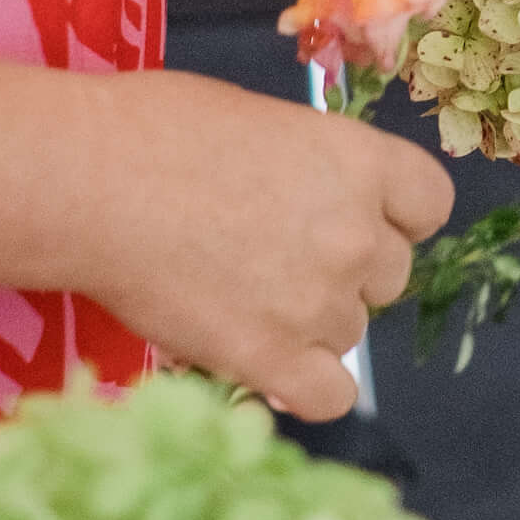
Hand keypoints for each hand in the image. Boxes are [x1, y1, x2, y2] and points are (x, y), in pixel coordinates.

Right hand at [65, 72, 453, 419]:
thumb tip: (306, 200)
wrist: (89, 182)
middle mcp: (357, 235)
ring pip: (350, 333)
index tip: (354, 216)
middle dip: (345, 271)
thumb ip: (308, 169)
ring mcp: (318, 303)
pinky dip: (303, 387)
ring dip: (310, 324)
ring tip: (239, 298)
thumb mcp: (260, 123)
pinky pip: (328, 397)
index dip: (394, 215)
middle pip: (390, 275)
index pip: (429, 204)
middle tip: (274, 258)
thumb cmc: (155, 129)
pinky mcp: (269, 360)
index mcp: (360, 162)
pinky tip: (265, 363)